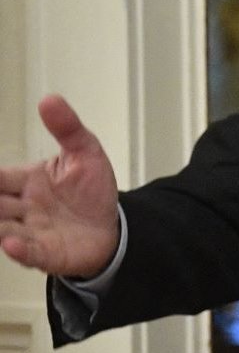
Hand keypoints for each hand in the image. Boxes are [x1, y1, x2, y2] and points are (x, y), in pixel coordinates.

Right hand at [0, 96, 120, 277]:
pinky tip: (10, 242)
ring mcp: (32, 231)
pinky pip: (28, 252)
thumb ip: (67, 128)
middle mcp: (22, 207)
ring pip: (2, 227)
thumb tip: (49, 99)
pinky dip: (18, 249)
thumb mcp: (86, 153)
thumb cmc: (91, 190)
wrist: (112, 227)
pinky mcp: (47, 253)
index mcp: (26, 181)